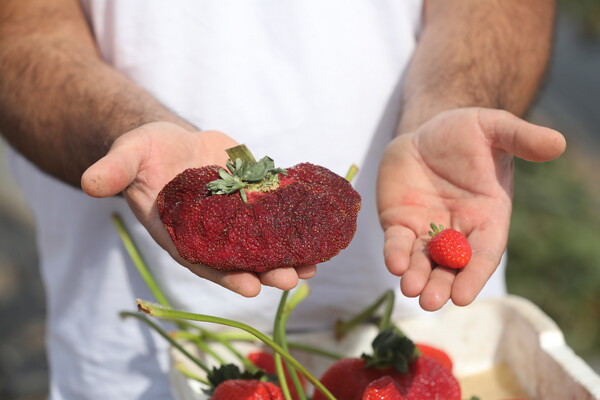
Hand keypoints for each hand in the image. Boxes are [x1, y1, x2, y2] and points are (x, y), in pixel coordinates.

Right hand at [81, 122, 315, 296]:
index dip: (226, 275)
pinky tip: (319, 231)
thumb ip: (112, 170)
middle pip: (240, 259)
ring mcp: (233, 218)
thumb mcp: (126, 156)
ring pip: (262, 243)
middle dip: (266, 271)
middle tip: (291, 278)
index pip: (202, 261)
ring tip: (312, 267)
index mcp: (179, 233)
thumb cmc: (145, 153)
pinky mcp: (251, 198)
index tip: (249, 287)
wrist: (170, 141)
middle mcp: (210, 233)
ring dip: (287, 256)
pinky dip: (295, 224)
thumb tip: (89, 183)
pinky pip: (276, 215)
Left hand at [377, 108, 565, 310]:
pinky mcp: (399, 223)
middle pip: (451, 266)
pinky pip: (397, 242)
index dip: (474, 275)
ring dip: (417, 278)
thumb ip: (521, 137)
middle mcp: (457, 230)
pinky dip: (396, 254)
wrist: (426, 130)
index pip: (483, 253)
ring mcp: (426, 230)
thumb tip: (557, 143)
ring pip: (423, 261)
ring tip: (411, 290)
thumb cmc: (466, 132)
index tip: (462, 297)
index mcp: (487, 217)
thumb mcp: (494, 128)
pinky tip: (394, 264)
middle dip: (442, 285)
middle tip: (431, 302)